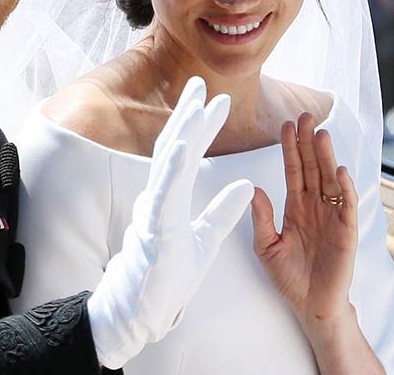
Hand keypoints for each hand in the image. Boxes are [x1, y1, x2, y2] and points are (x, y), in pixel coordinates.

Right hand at [87, 77, 253, 368]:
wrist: (145, 311)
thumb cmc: (169, 277)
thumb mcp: (206, 240)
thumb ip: (223, 212)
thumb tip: (248, 186)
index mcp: (171, 198)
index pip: (187, 154)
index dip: (200, 126)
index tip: (217, 100)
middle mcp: (158, 198)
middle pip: (173, 148)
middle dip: (187, 115)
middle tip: (199, 83)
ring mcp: (154, 211)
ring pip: (167, 164)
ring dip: (182, 132)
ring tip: (195, 104)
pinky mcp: (155, 229)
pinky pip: (164, 194)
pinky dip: (173, 168)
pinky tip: (182, 146)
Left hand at [251, 113, 357, 324]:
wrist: (311, 306)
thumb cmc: (289, 277)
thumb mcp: (266, 246)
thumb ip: (261, 219)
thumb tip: (254, 188)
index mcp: (295, 206)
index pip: (293, 170)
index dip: (290, 148)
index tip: (285, 124)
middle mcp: (315, 206)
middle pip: (312, 167)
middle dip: (308, 142)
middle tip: (305, 115)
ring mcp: (332, 216)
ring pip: (329, 180)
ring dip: (326, 157)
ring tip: (321, 134)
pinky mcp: (347, 232)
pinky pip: (346, 205)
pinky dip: (344, 188)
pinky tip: (339, 171)